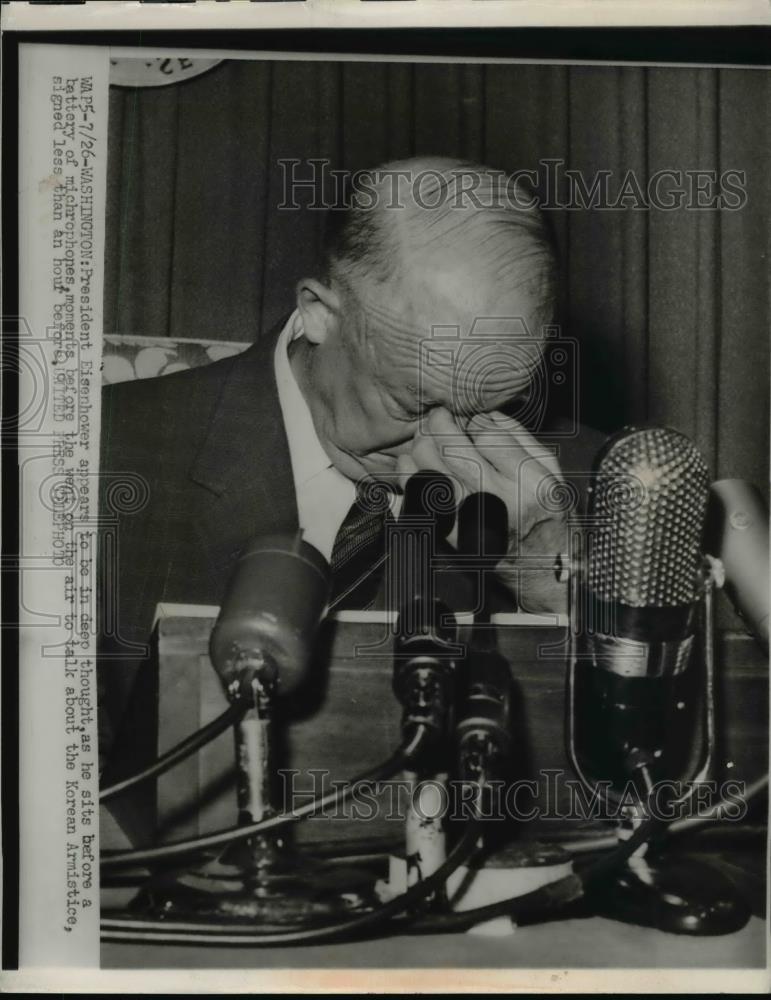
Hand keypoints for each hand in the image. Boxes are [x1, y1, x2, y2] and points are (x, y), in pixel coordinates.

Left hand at [398, 407, 568, 613]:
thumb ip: (519, 437)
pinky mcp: (451, 533)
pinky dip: (408, 477)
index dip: (470, 419)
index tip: (467, 417)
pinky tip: (411, 464)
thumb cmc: (545, 512)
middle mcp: (499, 501)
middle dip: (437, 425)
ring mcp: (471, 519)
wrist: (540, 562)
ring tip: (425, 439)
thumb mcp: (549, 470)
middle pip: (452, 450)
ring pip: (430, 471)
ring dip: (420, 448)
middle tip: (437, 418)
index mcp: (529, 482)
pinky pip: (418, 499)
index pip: (487, 436)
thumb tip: (484, 414)